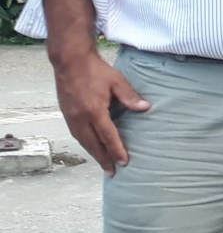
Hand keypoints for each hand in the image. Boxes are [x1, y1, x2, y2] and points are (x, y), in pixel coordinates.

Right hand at [54, 52, 149, 174]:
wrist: (70, 61)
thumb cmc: (95, 70)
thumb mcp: (117, 81)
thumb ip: (130, 96)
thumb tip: (145, 107)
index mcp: (94, 110)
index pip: (107, 136)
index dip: (116, 150)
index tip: (124, 162)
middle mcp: (80, 117)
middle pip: (93, 144)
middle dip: (104, 159)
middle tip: (113, 172)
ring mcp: (71, 116)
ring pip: (83, 141)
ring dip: (93, 154)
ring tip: (103, 164)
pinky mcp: (66, 114)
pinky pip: (76, 134)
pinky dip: (85, 144)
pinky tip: (91, 147)